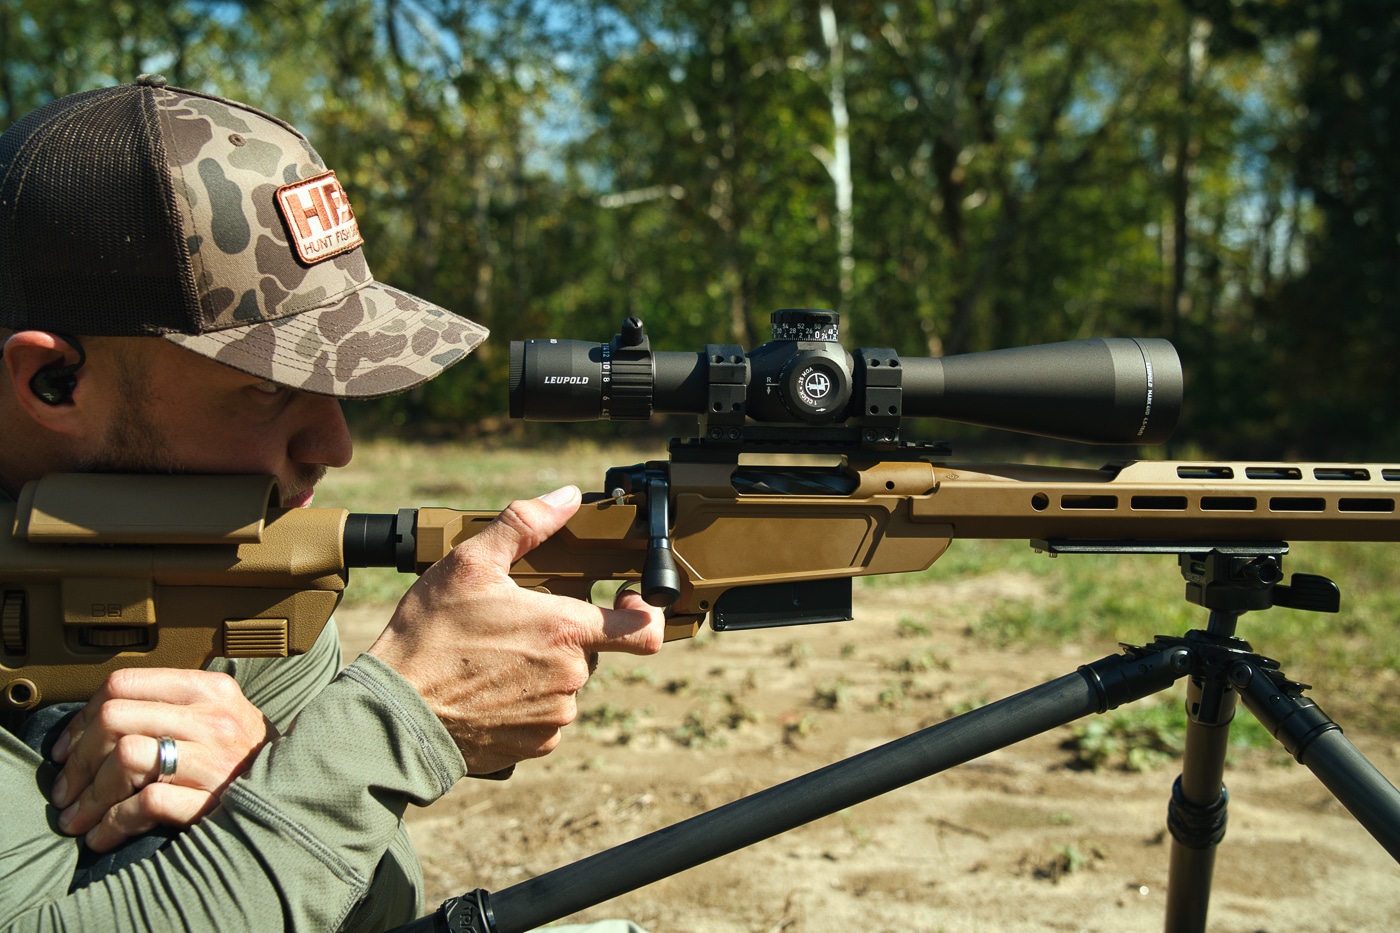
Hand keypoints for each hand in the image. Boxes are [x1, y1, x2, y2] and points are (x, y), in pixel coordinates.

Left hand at [49, 668, 275, 851]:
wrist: (298, 793)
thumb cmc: (246, 756)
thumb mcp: (219, 713)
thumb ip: (170, 705)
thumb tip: (97, 719)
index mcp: (209, 688)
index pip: (123, 683)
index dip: (82, 718)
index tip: (68, 750)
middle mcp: (212, 717)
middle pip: (114, 719)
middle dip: (78, 760)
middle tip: (67, 789)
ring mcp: (214, 758)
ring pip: (126, 758)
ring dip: (91, 795)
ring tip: (78, 818)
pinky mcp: (212, 799)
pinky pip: (145, 803)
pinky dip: (113, 823)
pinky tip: (103, 835)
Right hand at [369, 485, 664, 773]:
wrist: (394, 715)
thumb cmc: (429, 638)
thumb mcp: (470, 564)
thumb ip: (525, 524)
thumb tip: (565, 498)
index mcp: (566, 631)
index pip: (645, 629)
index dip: (646, 611)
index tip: (626, 598)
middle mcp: (571, 678)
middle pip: (591, 648)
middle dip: (563, 633)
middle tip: (516, 622)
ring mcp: (554, 717)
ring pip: (565, 683)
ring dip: (542, 668)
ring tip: (493, 656)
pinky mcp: (533, 745)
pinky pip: (545, 718)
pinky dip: (525, 701)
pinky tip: (489, 687)